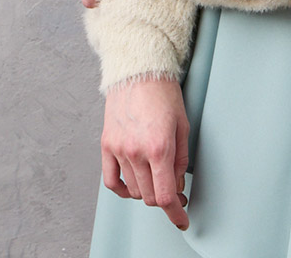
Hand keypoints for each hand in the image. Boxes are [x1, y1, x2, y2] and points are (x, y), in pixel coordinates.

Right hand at [101, 77, 190, 230]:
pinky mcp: (107, 145)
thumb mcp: (183, 125)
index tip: (182, 220)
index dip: (176, 214)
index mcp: (159, 147)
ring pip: (133, 190)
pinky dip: (123, 189)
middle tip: (175, 193)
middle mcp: (137, 152)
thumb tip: (178, 184)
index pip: (166, 196)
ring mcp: (119, 149)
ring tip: (157, 179)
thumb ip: (181, 159)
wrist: (139, 70)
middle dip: (165, 200)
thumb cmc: (163, 93)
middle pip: (149, 196)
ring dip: (147, 191)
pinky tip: (132, 185)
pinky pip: (111, 180)